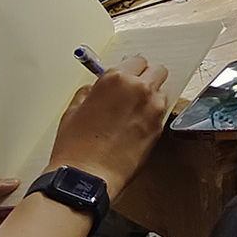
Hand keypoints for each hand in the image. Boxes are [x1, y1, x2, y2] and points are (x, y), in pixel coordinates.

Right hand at [47, 55, 168, 194]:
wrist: (87, 176)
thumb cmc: (75, 146)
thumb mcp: (73, 109)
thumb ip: (90, 91)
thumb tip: (97, 88)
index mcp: (116, 79)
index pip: (136, 60)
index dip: (130, 69)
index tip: (127, 76)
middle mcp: (139, 89)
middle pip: (157, 71)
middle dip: (147, 78)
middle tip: (134, 90)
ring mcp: (154, 108)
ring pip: (162, 91)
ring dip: (152, 96)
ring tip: (134, 112)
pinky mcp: (160, 127)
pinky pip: (162, 112)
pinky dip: (153, 115)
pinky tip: (136, 126)